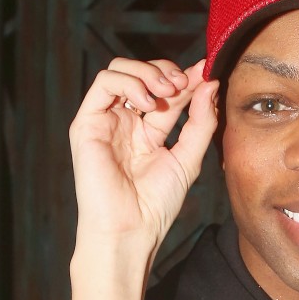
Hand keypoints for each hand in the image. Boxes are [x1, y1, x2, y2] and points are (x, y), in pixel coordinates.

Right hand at [68, 58, 219, 248]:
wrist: (131, 229)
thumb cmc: (157, 203)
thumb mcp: (189, 157)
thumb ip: (201, 121)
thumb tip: (211, 84)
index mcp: (149, 130)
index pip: (167, 91)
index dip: (186, 77)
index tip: (205, 71)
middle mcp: (126, 121)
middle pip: (143, 74)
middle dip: (166, 71)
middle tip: (184, 84)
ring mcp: (106, 120)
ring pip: (120, 70)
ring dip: (148, 72)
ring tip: (167, 91)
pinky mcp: (87, 123)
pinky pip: (104, 83)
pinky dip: (128, 82)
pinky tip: (146, 103)